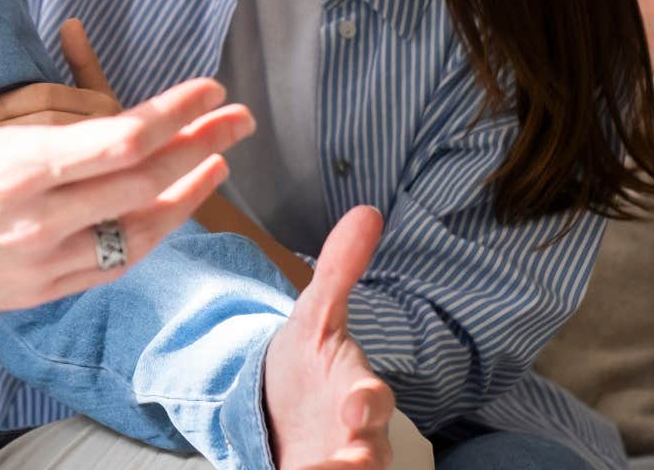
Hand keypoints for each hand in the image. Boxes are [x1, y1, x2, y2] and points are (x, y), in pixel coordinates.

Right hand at [0, 0, 254, 328]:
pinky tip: (170, 214)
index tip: (207, 89)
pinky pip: (112, 265)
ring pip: (138, 230)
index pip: (118, 140)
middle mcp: (38, 220)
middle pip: (144, 182)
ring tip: (221, 163)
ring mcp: (43, 262)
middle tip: (241, 118)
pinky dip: (150, 238)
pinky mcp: (38, 290)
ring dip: (188, 194)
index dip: (173, 113)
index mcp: (13, 169)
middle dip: (201, 146)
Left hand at [263, 206, 394, 469]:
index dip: (367, 403)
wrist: (280, 405)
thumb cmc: (307, 361)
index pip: (374, 399)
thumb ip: (339, 269)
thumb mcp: (315, 316)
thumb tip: (368, 210)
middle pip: (370, 457)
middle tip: (340, 465)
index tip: (354, 406)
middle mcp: (357, 437)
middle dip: (358, 461)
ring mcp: (337, 463)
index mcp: (358, 392)